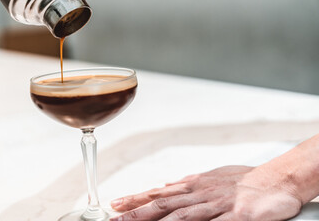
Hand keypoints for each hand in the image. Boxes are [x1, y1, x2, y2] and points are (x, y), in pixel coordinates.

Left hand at [110, 165, 301, 220]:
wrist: (276, 179)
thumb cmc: (243, 179)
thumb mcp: (211, 176)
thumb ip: (187, 183)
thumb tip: (166, 185)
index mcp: (195, 185)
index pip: (160, 192)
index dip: (137, 198)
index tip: (116, 204)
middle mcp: (201, 194)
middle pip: (164, 204)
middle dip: (138, 212)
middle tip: (115, 218)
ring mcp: (218, 205)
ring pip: (183, 215)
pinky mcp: (237, 216)